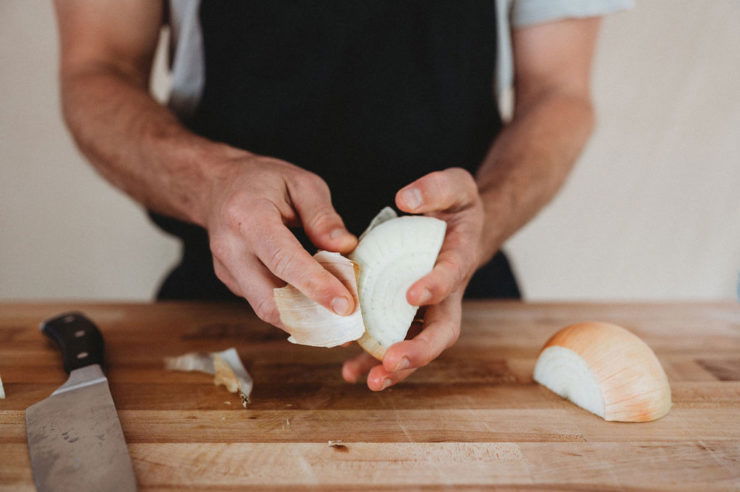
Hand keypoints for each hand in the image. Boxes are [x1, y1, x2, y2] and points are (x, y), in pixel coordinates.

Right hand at [204, 153, 357, 326]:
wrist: (217, 185)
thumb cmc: (262, 180)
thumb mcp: (300, 182)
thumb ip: (323, 216)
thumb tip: (345, 247)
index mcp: (248, 216)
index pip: (283, 260)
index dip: (315, 286)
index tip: (345, 305)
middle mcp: (230, 248)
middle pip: (269, 299)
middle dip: (312, 318)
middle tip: (350, 323)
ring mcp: (227, 269)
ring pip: (267, 309)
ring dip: (305, 320)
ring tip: (339, 322)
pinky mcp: (232, 282)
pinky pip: (264, 304)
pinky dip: (293, 310)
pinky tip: (317, 305)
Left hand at [342, 167, 485, 389]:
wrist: (461, 227)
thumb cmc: (455, 206)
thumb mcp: (455, 184)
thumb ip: (435, 188)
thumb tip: (405, 199)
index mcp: (458, 258)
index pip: (452, 275)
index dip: (435, 286)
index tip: (412, 294)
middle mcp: (448, 293)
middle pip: (442, 331)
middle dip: (419, 350)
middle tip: (392, 362)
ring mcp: (430, 310)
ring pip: (418, 346)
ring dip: (396, 367)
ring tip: (369, 380)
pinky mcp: (408, 316)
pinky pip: (395, 342)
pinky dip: (374, 359)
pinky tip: (350, 372)